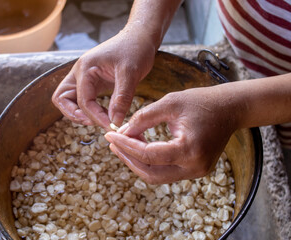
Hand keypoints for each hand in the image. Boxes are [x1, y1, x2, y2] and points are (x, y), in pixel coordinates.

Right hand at [52, 30, 155, 128]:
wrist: (139, 37)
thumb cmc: (135, 49)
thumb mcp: (131, 73)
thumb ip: (121, 98)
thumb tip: (115, 121)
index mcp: (85, 68)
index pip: (82, 100)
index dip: (94, 116)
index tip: (110, 126)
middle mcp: (79, 72)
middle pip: (62, 99)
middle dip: (75, 114)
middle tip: (96, 123)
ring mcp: (83, 77)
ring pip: (68, 100)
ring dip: (79, 113)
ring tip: (100, 120)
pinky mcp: (91, 82)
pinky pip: (81, 98)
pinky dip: (88, 109)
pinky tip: (105, 114)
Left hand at [104, 87, 238, 183]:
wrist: (230, 108)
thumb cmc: (201, 101)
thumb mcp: (169, 103)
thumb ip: (143, 117)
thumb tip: (122, 132)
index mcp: (189, 149)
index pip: (148, 154)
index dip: (125, 145)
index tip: (109, 135)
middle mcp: (194, 167)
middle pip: (151, 173)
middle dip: (128, 159)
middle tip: (112, 143)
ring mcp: (197, 172)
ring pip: (157, 176)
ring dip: (137, 162)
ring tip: (121, 145)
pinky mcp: (196, 170)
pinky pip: (166, 171)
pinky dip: (150, 161)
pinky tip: (138, 146)